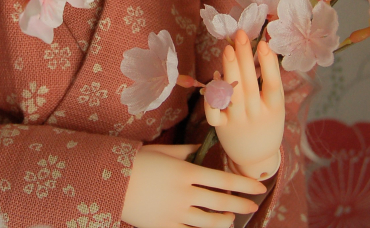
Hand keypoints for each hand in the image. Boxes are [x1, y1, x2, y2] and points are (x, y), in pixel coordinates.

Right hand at [121, 143, 266, 227]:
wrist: (110, 181)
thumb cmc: (138, 161)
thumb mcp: (163, 152)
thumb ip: (185, 151)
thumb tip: (200, 149)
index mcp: (186, 172)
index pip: (224, 180)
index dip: (244, 185)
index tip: (259, 187)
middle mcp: (185, 194)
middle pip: (221, 202)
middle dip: (241, 204)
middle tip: (253, 205)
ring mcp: (176, 212)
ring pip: (209, 222)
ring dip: (224, 220)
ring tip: (230, 219)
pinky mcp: (165, 226)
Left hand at [205, 30, 284, 179]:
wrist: (256, 158)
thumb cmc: (266, 123)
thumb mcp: (275, 106)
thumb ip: (268, 83)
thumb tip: (262, 48)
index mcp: (274, 109)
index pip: (273, 85)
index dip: (269, 65)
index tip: (264, 44)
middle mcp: (257, 115)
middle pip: (250, 84)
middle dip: (245, 57)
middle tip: (241, 35)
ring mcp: (238, 122)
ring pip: (233, 94)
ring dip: (229, 71)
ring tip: (227, 49)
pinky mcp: (222, 128)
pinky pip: (214, 113)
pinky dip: (212, 99)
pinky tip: (214, 79)